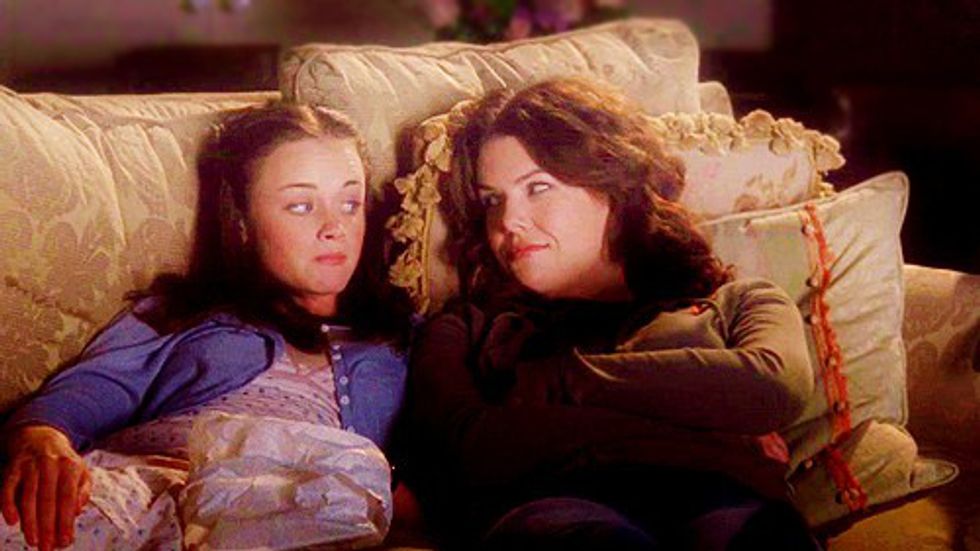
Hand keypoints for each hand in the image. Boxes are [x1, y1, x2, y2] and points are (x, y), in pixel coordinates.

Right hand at [2, 425, 90, 550]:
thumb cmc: (64, 463)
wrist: (41, 438)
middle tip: (47, 548)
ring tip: (33, 541)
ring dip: (30, 521)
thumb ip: (82, 492)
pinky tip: (12, 521)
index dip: (66, 520)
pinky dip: (8, 504)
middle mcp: (50, 465)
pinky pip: (8, 487)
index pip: (68, 498)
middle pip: (48, 500)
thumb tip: (77, 512)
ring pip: (28, 497)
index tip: (65, 541)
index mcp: (70, 467)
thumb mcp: (80, 472)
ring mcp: (30, 466)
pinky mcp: (13, 468)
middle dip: (47, 527)